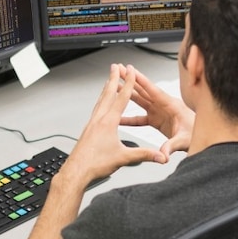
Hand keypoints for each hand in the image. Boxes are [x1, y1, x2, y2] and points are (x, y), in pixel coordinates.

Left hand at [61, 64, 161, 185]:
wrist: (76, 172)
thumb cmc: (95, 164)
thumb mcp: (123, 158)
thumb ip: (144, 155)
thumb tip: (161, 155)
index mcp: (108, 122)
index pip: (121, 98)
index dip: (128, 83)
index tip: (130, 70)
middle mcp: (98, 120)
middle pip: (108, 94)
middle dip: (113, 79)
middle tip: (115, 67)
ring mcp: (91, 124)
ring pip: (100, 101)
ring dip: (105, 89)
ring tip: (108, 82)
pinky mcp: (87, 130)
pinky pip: (96, 110)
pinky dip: (100, 102)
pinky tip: (101, 106)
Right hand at [120, 67, 193, 159]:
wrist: (203, 140)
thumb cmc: (197, 135)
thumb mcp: (184, 141)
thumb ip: (172, 146)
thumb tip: (163, 153)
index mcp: (172, 106)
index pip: (153, 90)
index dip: (141, 80)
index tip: (130, 70)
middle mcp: (164, 106)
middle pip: (144, 90)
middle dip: (131, 80)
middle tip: (119, 70)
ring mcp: (160, 112)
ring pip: (141, 100)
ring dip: (128, 93)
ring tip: (116, 85)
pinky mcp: (157, 121)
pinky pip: (140, 117)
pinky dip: (129, 117)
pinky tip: (120, 117)